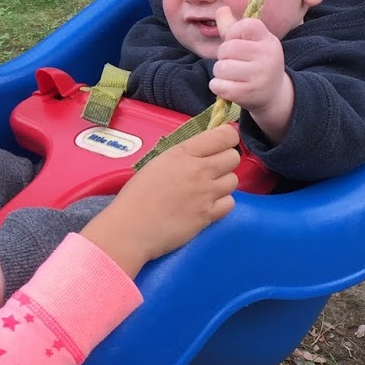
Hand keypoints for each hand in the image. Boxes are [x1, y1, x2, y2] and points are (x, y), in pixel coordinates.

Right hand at [81, 124, 238, 278]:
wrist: (130, 229)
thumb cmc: (136, 195)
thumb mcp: (157, 163)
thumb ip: (183, 155)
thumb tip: (203, 151)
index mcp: (183, 153)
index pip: (224, 136)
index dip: (228, 138)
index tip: (222, 143)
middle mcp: (199, 170)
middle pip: (233, 157)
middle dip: (226, 161)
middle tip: (212, 169)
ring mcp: (206, 194)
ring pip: (234, 181)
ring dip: (223, 183)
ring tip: (207, 189)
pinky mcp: (208, 215)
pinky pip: (230, 203)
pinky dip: (222, 203)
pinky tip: (207, 205)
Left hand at [208, 6, 293, 140]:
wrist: (274, 94)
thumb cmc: (256, 63)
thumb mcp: (251, 43)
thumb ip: (233, 27)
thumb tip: (221, 9)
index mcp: (268, 40)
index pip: (245, 25)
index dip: (233, 33)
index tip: (236, 41)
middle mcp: (267, 56)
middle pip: (227, 49)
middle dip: (223, 56)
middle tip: (232, 62)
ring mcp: (259, 76)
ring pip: (221, 68)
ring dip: (219, 72)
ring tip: (230, 75)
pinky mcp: (248, 93)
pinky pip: (218, 85)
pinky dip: (217, 86)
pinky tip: (227, 86)